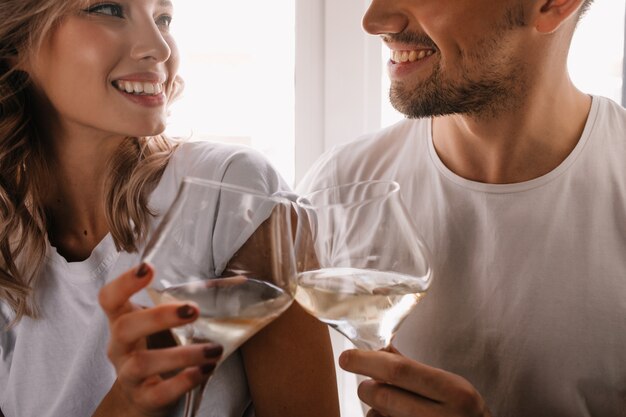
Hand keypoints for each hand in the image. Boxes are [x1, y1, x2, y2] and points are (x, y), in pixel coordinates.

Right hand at [98, 263, 222, 416]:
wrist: (140, 397)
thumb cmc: (154, 349)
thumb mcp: (157, 327)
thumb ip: (179, 306)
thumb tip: (237, 281)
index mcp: (121, 321)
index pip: (110, 298)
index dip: (125, 282)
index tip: (149, 268)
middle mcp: (119, 347)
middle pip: (125, 327)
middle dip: (159, 316)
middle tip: (193, 310)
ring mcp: (128, 374)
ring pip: (143, 363)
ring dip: (182, 354)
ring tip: (214, 349)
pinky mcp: (143, 398)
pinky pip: (160, 392)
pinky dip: (185, 381)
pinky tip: (206, 369)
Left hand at [339, 347, 490, 416]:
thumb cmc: (464, 413)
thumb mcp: (451, 387)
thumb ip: (415, 370)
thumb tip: (380, 349)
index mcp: (454, 391)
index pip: (400, 371)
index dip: (367, 361)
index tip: (347, 357)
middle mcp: (443, 416)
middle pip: (384, 396)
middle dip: (367, 387)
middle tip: (368, 385)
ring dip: (373, 409)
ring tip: (390, 406)